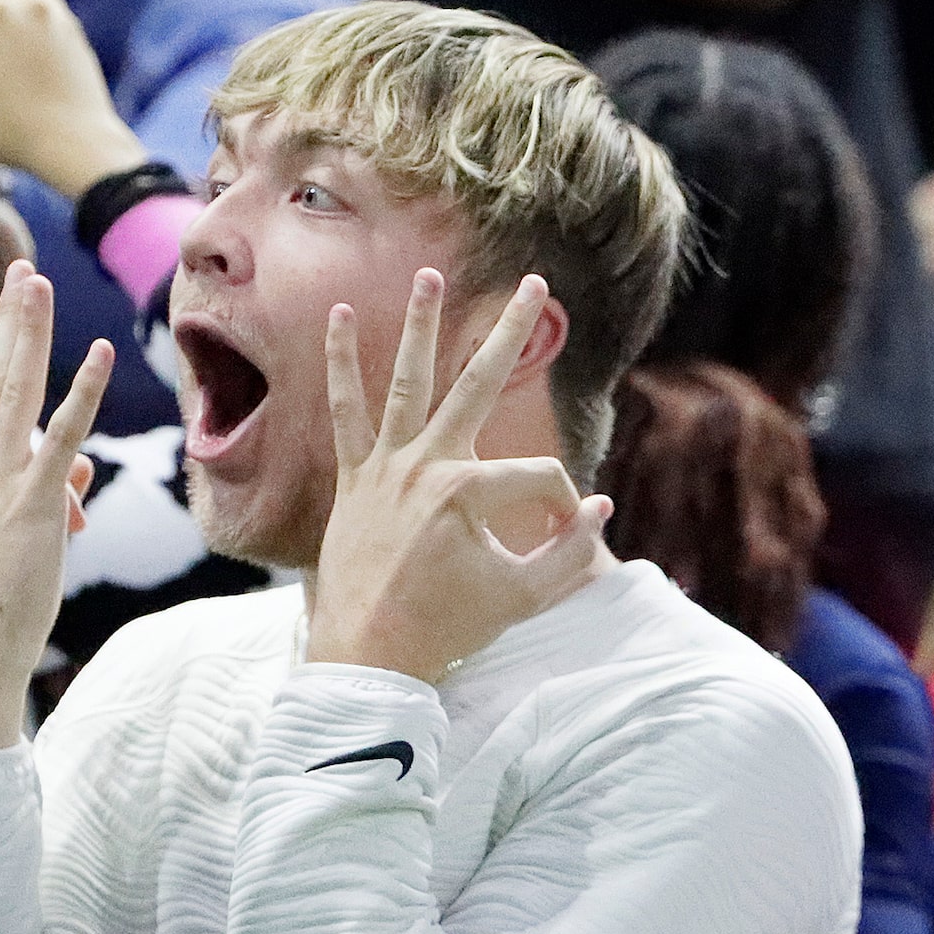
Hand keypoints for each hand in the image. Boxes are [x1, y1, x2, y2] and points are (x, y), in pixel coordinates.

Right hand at [0, 263, 112, 749]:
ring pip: (16, 388)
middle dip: (10, 320)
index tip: (16, 312)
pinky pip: (62, 434)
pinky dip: (82, 390)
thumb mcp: (4, 540)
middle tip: (23, 272)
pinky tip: (98, 353)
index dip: (13, 371)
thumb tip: (79, 472)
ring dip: (29, 329)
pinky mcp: (31, 501)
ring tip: (38, 281)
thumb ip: (42, 494)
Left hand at [307, 271, 607, 683]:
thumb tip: (598, 506)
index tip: (560, 540)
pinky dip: (340, 367)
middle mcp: (426, 466)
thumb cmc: (447, 631)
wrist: (367, 659)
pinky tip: (335, 317)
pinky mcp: (354, 478)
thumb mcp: (521, 598)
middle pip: (479, 385)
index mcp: (468, 493)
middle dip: (509, 332)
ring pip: (409, 382)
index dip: (559, 510)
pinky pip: (345, 413)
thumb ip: (567, 554)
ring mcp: (386, 467)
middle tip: (531, 283)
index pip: (538, 478)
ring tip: (429, 274)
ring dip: (420, 326)